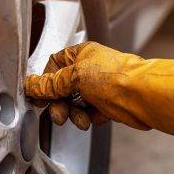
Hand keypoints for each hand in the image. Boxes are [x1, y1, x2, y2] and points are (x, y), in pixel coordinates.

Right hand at [24, 42, 173, 136]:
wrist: (142, 96)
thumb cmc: (116, 77)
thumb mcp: (74, 77)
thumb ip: (51, 84)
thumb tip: (31, 85)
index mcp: (82, 54)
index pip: (54, 66)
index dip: (45, 83)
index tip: (39, 98)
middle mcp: (91, 68)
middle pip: (63, 88)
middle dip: (59, 104)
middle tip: (59, 115)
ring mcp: (100, 87)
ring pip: (76, 103)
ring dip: (74, 114)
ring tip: (80, 120)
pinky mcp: (109, 104)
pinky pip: (90, 113)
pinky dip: (89, 118)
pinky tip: (94, 119)